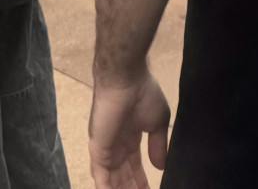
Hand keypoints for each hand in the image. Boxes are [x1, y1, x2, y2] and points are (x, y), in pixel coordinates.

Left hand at [89, 69, 171, 188]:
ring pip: (112, 180)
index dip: (141, 182)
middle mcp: (115, 146)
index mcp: (129, 138)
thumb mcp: (158, 122)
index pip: (134, 167)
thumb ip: (158, 145)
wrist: (127, 79)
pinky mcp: (97, 150)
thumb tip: (160, 167)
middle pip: (122, 177)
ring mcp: (105, 149)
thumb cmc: (143, 94)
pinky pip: (101, 177)